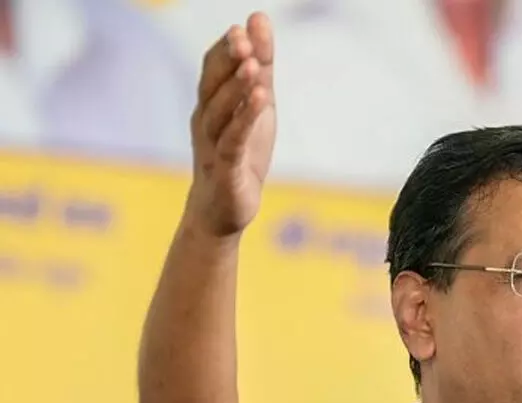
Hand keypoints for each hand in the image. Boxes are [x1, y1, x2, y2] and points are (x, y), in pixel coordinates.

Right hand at [186, 13, 275, 237]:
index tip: (242, 28)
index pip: (212, 68)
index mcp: (210, 103)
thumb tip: (258, 17)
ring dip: (236, 88)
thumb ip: (261, 66)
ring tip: (254, 66)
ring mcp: (212, 145)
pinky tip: (261, 101)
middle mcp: (205, 120)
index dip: (225, 48)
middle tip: (242, 38)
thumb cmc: (240, 154)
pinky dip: (245, 119)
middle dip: (227, 61)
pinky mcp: (225, 169)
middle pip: (211, 85)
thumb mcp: (258, 106)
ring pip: (220, 112)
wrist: (223, 210)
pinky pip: (232, 140)